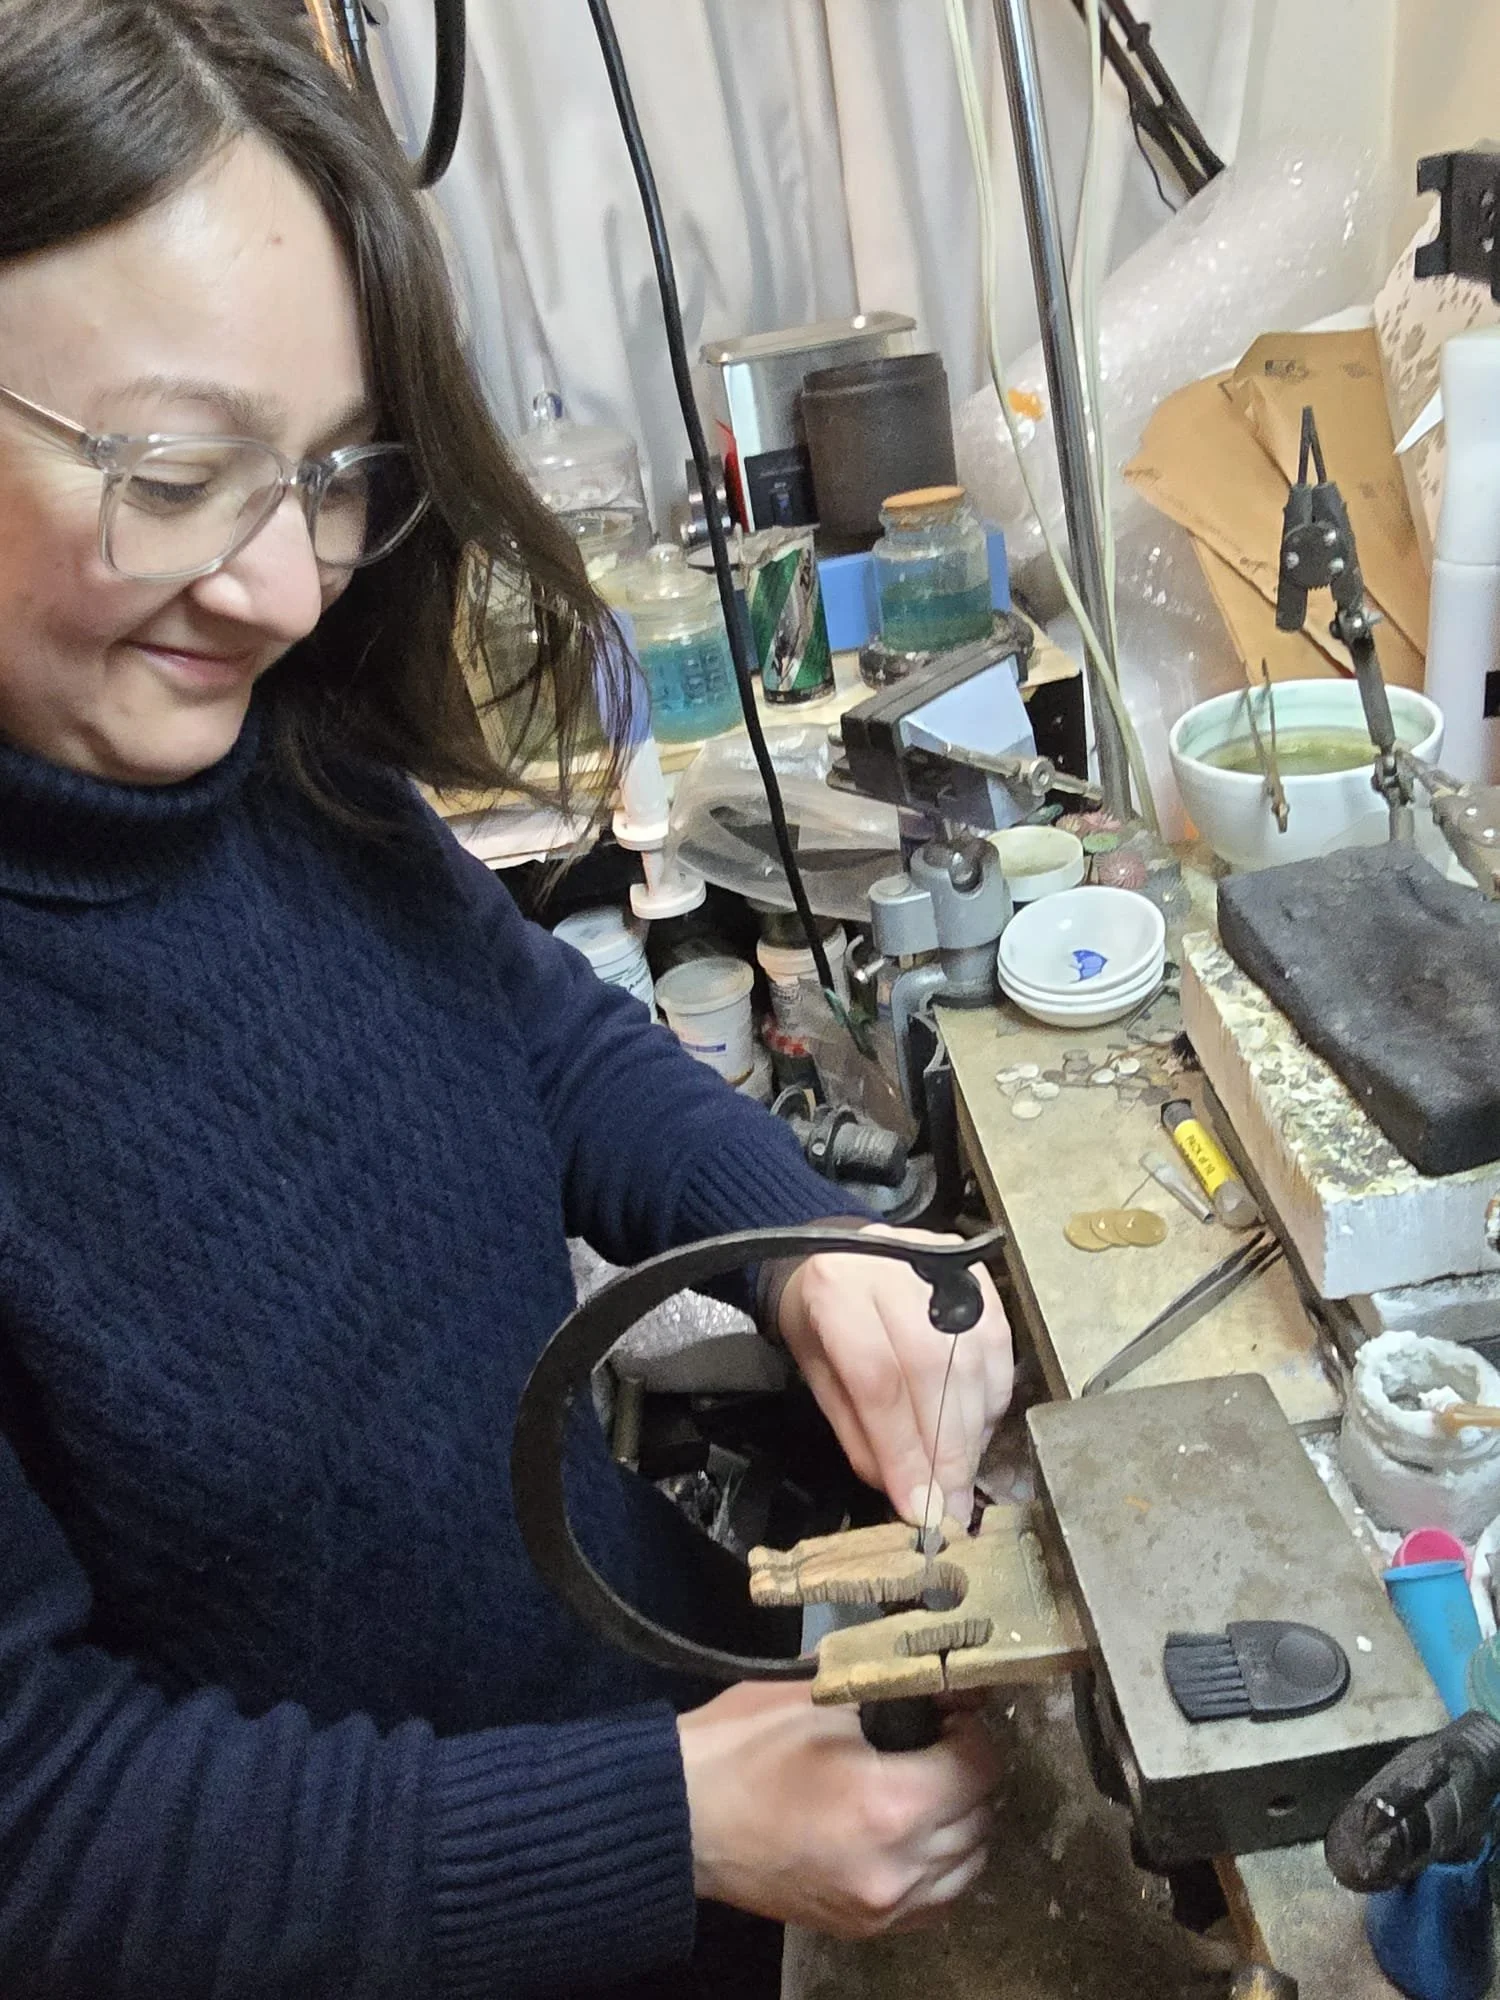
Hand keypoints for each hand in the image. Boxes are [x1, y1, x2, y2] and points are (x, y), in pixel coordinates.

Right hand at [677, 1681, 997, 1936]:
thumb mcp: (820, 1699)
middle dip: (968, 1771)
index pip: (979, 1768)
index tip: (948, 1711)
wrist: (683, 1818)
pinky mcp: (864, 1929)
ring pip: (968, 1868)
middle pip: (980, 1818)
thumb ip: (893, 1690)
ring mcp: (883, 1908)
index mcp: (892, 1805)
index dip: (971, 1730)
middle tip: (938, 1739)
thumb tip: (946, 1680)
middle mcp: (900, 1867)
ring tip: (929, 1785)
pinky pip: (936, 1903)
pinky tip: (917, 1835)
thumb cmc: (744, 1747)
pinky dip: (941, 1868)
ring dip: (962, 1822)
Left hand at [775, 1227, 1012, 1527]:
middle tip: (950, 1505)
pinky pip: (999, 1350)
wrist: (841, 1252)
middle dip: (946, 1451)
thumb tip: (903, 1489)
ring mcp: (943, 1268)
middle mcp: (895, 1272)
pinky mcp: (978, 1277)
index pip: (880, 1380)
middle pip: (934, 1371)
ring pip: (973, 1363)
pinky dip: (991, 1402)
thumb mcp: (818, 1372)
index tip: (918, 1506)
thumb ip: (857, 1430)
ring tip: (960, 1478)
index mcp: (839, 1290)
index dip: (904, 1450)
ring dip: (972, 1434)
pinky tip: (975, 1432)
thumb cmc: (821, 1315)